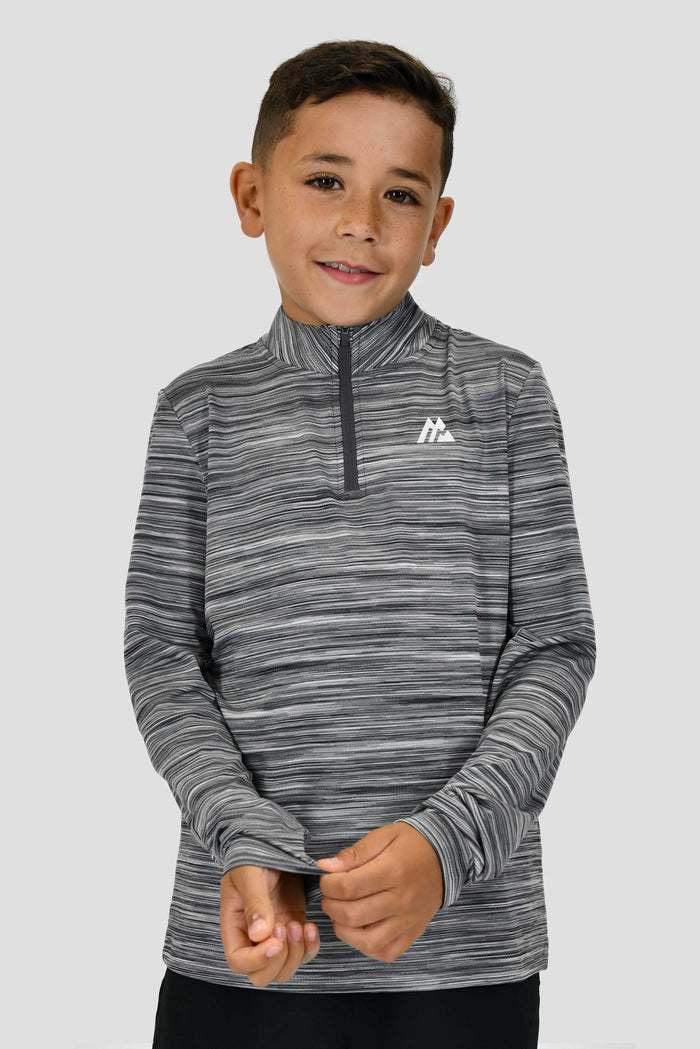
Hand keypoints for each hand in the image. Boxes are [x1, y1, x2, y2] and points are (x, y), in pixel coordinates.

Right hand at [220, 866, 319, 986]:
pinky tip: (311, 926)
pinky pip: (303, 954)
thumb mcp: (249, 876)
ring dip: (296, 954)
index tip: (275, 942)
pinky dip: (310, 947)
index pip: (239, 961)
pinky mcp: (294, 930)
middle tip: (287, 927)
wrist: (270, 846)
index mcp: (234, 927)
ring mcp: (275, 937)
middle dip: (279, 961)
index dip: (257, 960)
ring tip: (300, 924)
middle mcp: (253, 939)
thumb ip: (254, 903)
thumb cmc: (253, 858)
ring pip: (284, 970)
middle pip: (262, 975)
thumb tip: (260, 934)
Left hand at [316, 822, 443, 963]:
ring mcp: (408, 921)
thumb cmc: (412, 844)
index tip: (327, 878)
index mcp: (393, 871)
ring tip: (342, 913)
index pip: (348, 888)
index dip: (328, 885)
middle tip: (331, 894)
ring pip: (366, 940)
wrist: (446, 857)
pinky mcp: (413, 933)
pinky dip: (366, 946)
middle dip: (330, 905)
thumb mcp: (383, 836)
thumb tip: (326, 867)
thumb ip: (354, 853)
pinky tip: (360, 929)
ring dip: (344, 929)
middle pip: (352, 915)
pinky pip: (386, 952)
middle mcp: (402, 900)